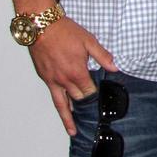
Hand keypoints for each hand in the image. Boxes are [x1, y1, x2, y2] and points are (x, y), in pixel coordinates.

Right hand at [29, 17, 117, 136]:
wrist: (41, 27)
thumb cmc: (66, 32)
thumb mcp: (89, 41)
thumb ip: (103, 56)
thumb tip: (115, 68)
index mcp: (76, 72)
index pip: (89, 91)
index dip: (96, 96)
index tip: (101, 102)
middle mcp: (63, 80)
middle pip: (77, 99)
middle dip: (85, 107)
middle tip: (91, 121)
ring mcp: (52, 80)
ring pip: (61, 104)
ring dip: (67, 118)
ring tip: (72, 130)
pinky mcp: (44, 77)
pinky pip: (53, 95)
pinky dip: (59, 104)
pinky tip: (63, 108)